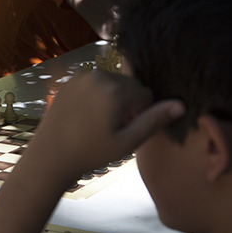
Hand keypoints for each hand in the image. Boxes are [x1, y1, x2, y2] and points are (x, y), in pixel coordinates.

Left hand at [26, 71, 184, 185]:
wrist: (50, 156)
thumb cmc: (90, 153)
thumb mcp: (127, 142)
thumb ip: (154, 120)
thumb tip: (181, 105)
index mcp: (115, 91)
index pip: (146, 95)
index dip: (140, 115)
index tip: (124, 130)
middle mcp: (99, 76)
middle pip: (130, 85)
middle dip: (128, 104)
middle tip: (111, 128)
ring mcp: (82, 76)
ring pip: (113, 82)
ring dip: (113, 98)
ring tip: (98, 123)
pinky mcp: (70, 80)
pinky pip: (95, 83)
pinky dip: (97, 95)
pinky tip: (86, 116)